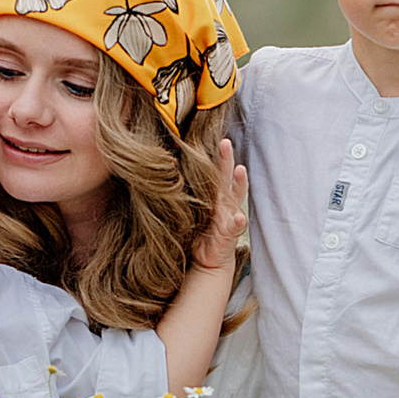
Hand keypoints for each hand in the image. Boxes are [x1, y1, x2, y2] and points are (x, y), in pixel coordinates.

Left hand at [193, 137, 248, 271]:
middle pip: (225, 177)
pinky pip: (234, 226)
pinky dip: (237, 221)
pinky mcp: (229, 234)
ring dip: (239, 183)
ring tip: (241, 170)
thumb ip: (181, 195)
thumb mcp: (187, 211)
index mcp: (212, 196)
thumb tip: (158, 176)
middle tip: (225, 141)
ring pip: (235, 196)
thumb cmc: (197, 234)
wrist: (208, 261)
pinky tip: (238, 217)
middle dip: (226, 159)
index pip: (212, 171)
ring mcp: (229, 216)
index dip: (211, 155)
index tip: (206, 136)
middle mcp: (223, 202)